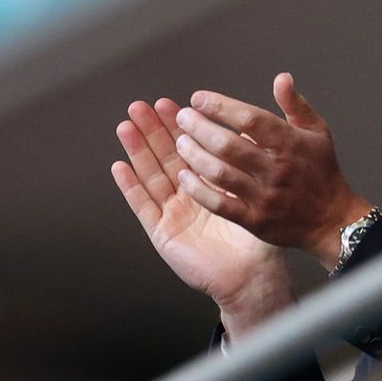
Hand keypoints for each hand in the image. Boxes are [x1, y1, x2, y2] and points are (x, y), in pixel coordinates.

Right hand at [112, 98, 293, 339]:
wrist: (254, 276)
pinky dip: (131, 187)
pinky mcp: (163, 233)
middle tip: (141, 106)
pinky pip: (144, 206)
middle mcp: (191, 196)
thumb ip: (255, 163)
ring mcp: (175, 214)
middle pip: (167, 157)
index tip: (173, 104)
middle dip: (154, 131)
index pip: (194, 149)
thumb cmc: (261, 238)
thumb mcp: (260, 194)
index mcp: (212, 185)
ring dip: (138, 151)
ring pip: (152, 175)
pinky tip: (120, 166)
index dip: (181, 127)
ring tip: (126, 125)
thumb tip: (251, 129)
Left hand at [171, 72, 371, 271]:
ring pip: (219, 173)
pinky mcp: (255, 220)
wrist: (332, 220)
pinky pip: (219, 204)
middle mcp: (277, 170)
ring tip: (181, 143)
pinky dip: (198, 190)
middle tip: (183, 118)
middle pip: (228, 145)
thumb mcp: (318, 132)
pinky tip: (185, 177)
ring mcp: (265, 197)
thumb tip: (281, 78)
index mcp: (291, 144)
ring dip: (194, 156)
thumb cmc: (322, 172)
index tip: (199, 99)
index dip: (221, 107)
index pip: (250, 119)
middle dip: (199, 128)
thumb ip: (296, 104)